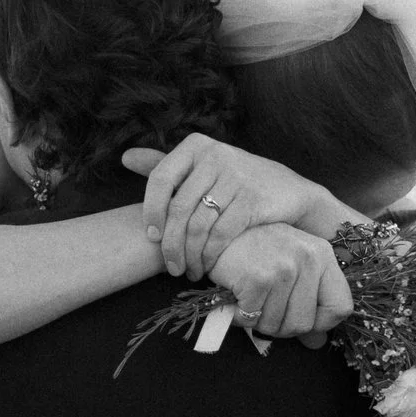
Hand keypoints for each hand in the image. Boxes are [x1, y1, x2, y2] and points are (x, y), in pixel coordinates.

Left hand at [123, 135, 326, 278]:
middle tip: (171, 266)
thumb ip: (164, 163)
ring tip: (189, 270)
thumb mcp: (203, 166)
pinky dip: (210, 255)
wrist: (290, 192)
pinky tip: (208, 267)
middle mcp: (215, 155)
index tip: (151, 236)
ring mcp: (236, 176)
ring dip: (190, 255)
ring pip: (198, 224)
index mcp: (197, 146)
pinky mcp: (252, 200)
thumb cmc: (237, 181)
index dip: (150, 211)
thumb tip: (125, 157)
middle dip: (170, 244)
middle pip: (178, 208)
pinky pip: (220, 234)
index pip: (160, 179)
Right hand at [207, 223, 353, 340]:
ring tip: (248, 297)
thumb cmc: (255, 249)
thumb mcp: (290, 266)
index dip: (322, 323)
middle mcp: (308, 259)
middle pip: (304, 324)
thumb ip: (308, 303)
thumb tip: (317, 343)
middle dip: (280, 327)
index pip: (341, 307)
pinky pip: (252, 319)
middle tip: (264, 308)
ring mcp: (284, 268)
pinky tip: (235, 297)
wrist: (216, 230)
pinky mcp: (258, 279)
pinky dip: (238, 316)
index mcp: (322, 255)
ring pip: (276, 325)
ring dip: (256, 320)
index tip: (301, 318)